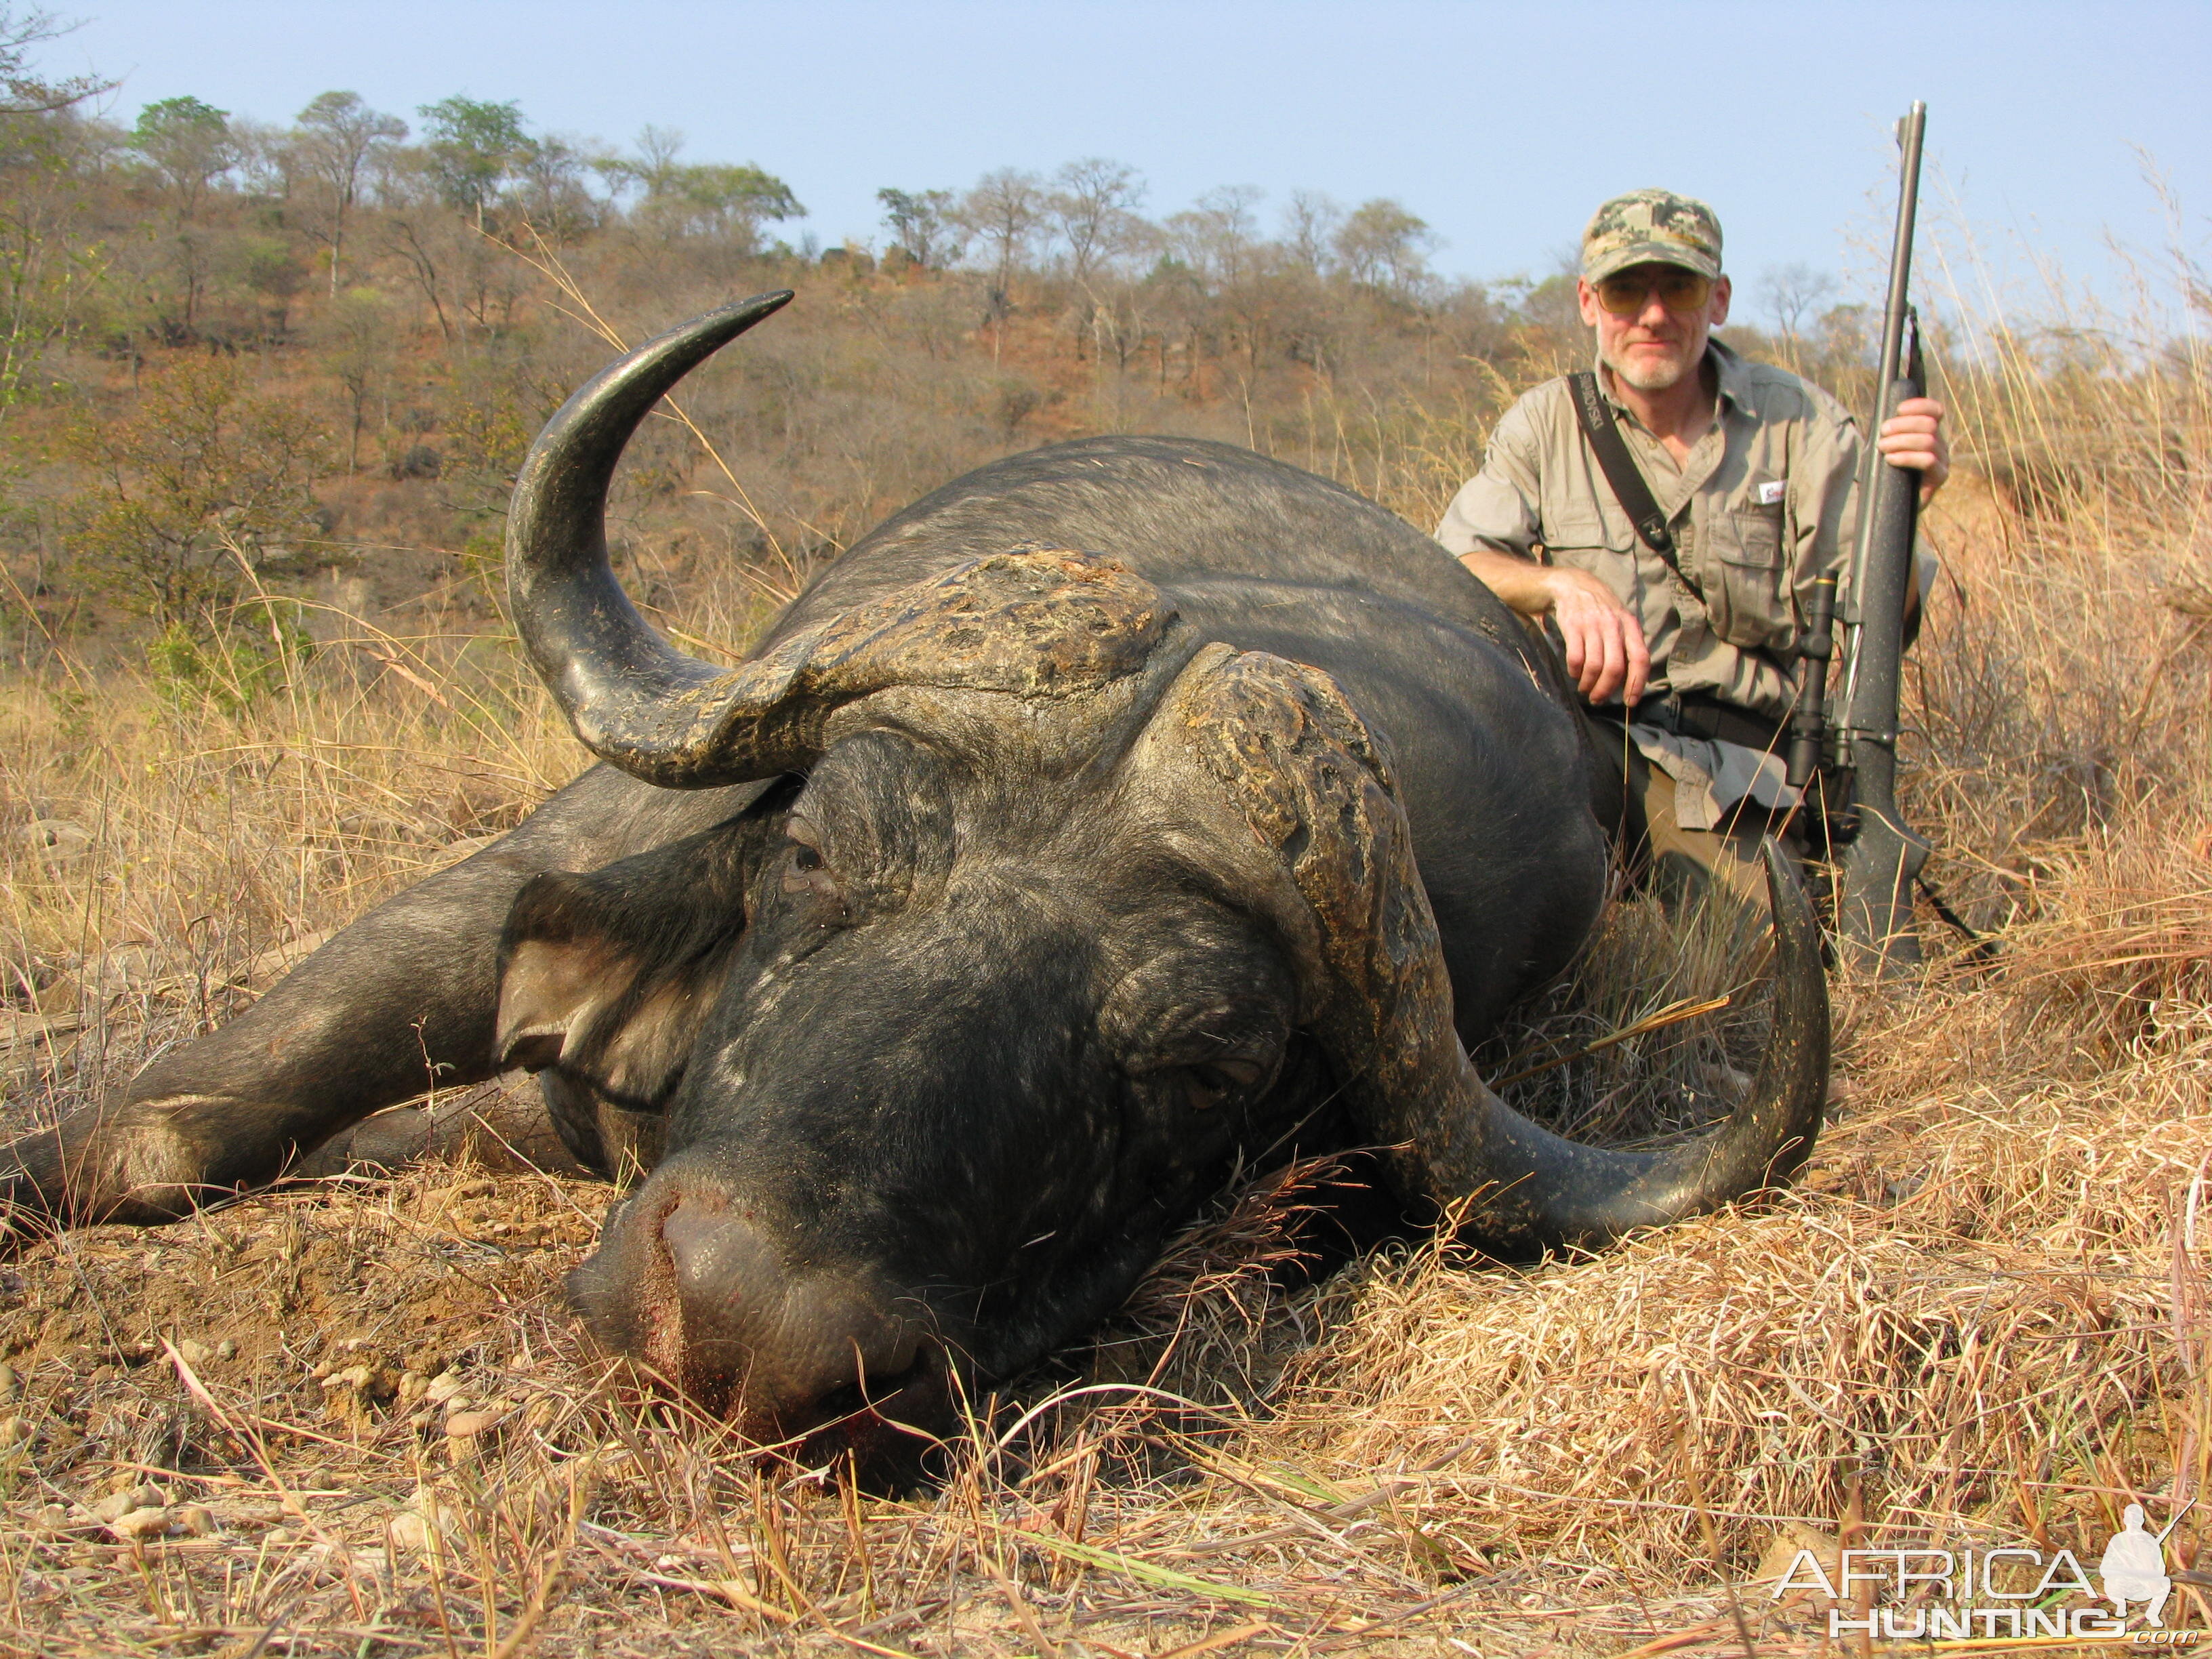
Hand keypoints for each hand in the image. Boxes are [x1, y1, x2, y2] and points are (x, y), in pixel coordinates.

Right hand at [1545, 567, 1649, 705]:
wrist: (1572, 585)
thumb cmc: (1599, 609)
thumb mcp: (1619, 621)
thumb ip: (1626, 645)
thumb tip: (1629, 680)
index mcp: (1630, 626)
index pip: (1640, 659)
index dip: (1637, 683)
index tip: (1630, 701)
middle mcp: (1614, 625)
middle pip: (1615, 668)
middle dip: (1606, 690)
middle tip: (1598, 699)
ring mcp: (1592, 625)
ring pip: (1594, 666)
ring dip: (1588, 684)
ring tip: (1585, 689)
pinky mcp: (1572, 626)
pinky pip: (1576, 659)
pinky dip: (1575, 672)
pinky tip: (1574, 673)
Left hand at [1877, 395, 1948, 502]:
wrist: (1891, 506)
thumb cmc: (1886, 474)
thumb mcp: (1887, 448)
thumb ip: (1890, 433)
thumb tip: (1882, 416)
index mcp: (1930, 433)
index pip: (1935, 411)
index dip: (1919, 405)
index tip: (1898, 409)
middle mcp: (1940, 445)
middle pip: (1929, 424)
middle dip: (1903, 424)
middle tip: (1883, 432)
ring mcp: (1942, 461)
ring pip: (1928, 441)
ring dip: (1901, 440)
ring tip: (1882, 447)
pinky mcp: (1939, 477)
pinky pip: (1928, 460)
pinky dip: (1907, 456)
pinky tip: (1891, 459)